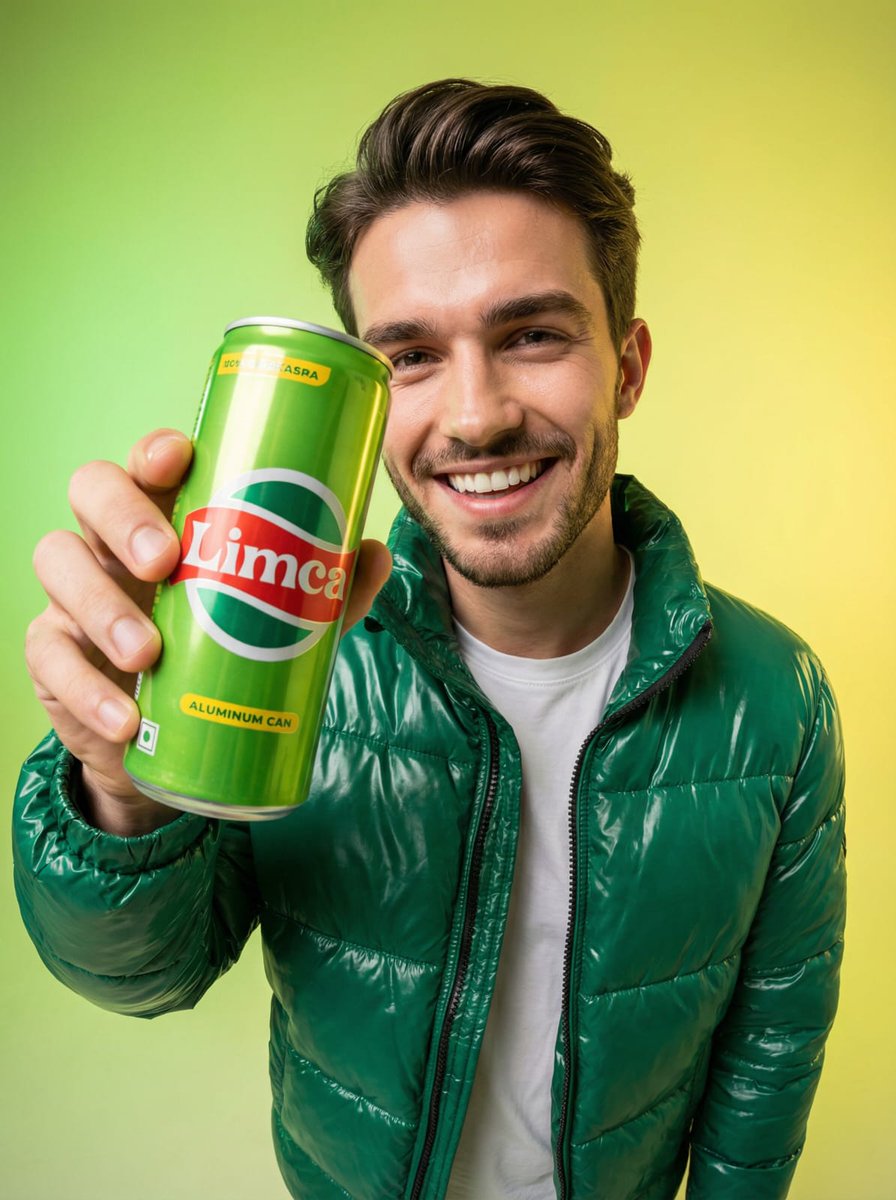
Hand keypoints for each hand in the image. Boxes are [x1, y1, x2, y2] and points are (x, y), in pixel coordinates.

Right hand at [26, 429, 391, 833]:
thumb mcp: (282, 621)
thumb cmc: (226, 654)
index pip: (148, 462)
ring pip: (59, 563)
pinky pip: (50, 655)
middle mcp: (112, 541)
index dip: (155, 450)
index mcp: (167, 515)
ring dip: (103, 606)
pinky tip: (127, 717)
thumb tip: (375, 553)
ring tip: (149, 653)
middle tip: (166, 560)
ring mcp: (74, 593)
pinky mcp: (52, 653)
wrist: (173, 742)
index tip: (179, 458)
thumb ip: (327, 590)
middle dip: (124, 517)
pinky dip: (89, 688)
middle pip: (91, 489)